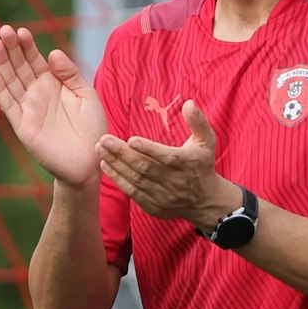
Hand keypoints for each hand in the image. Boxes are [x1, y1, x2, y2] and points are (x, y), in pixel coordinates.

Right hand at [0, 26, 106, 186]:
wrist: (90, 160)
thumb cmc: (91, 128)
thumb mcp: (86, 95)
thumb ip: (70, 74)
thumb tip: (52, 53)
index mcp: (52, 83)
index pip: (35, 59)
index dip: (27, 45)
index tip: (22, 31)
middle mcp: (37, 93)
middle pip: (20, 66)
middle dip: (12, 48)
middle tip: (4, 29)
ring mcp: (28, 108)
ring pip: (11, 81)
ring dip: (2, 63)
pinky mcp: (23, 125)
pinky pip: (9, 105)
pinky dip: (0, 89)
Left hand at [97, 100, 238, 226]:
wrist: (205, 201)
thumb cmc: (202, 165)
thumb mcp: (206, 141)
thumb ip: (197, 121)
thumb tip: (188, 103)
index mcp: (187, 163)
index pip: (167, 157)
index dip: (149, 149)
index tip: (131, 140)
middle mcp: (175, 181)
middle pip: (145, 167)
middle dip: (122, 154)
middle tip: (104, 140)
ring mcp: (163, 196)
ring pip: (136, 180)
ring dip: (116, 165)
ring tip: (100, 150)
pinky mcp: (153, 206)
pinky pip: (132, 192)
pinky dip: (118, 179)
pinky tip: (106, 166)